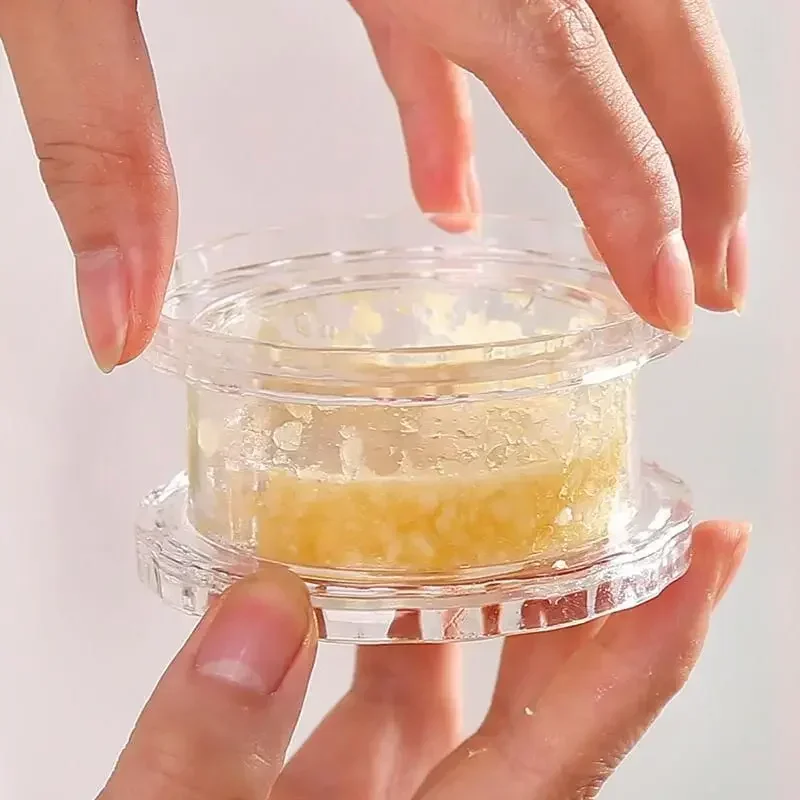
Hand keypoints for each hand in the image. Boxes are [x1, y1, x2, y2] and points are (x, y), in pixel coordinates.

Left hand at [0, 1, 747, 373]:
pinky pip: (476, 9)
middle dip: (698, 163)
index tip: (671, 298)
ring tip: (643, 237)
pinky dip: (467, 106)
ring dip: (626, 130)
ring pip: (592, 13)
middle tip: (714, 281)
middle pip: (647, 32)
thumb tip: (123, 330)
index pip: (569, 72)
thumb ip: (100, 142)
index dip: (639, 193)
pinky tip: (448, 184)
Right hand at [98, 521, 746, 798]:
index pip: (570, 743)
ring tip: (489, 516)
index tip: (707, 555)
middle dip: (586, 604)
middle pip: (546, 711)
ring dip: (484, 604)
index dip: (651, 645)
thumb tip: (254, 618)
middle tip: (607, 512)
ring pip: (466, 700)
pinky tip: (369, 580)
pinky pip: (387, 708)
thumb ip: (207, 762)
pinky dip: (388, 636)